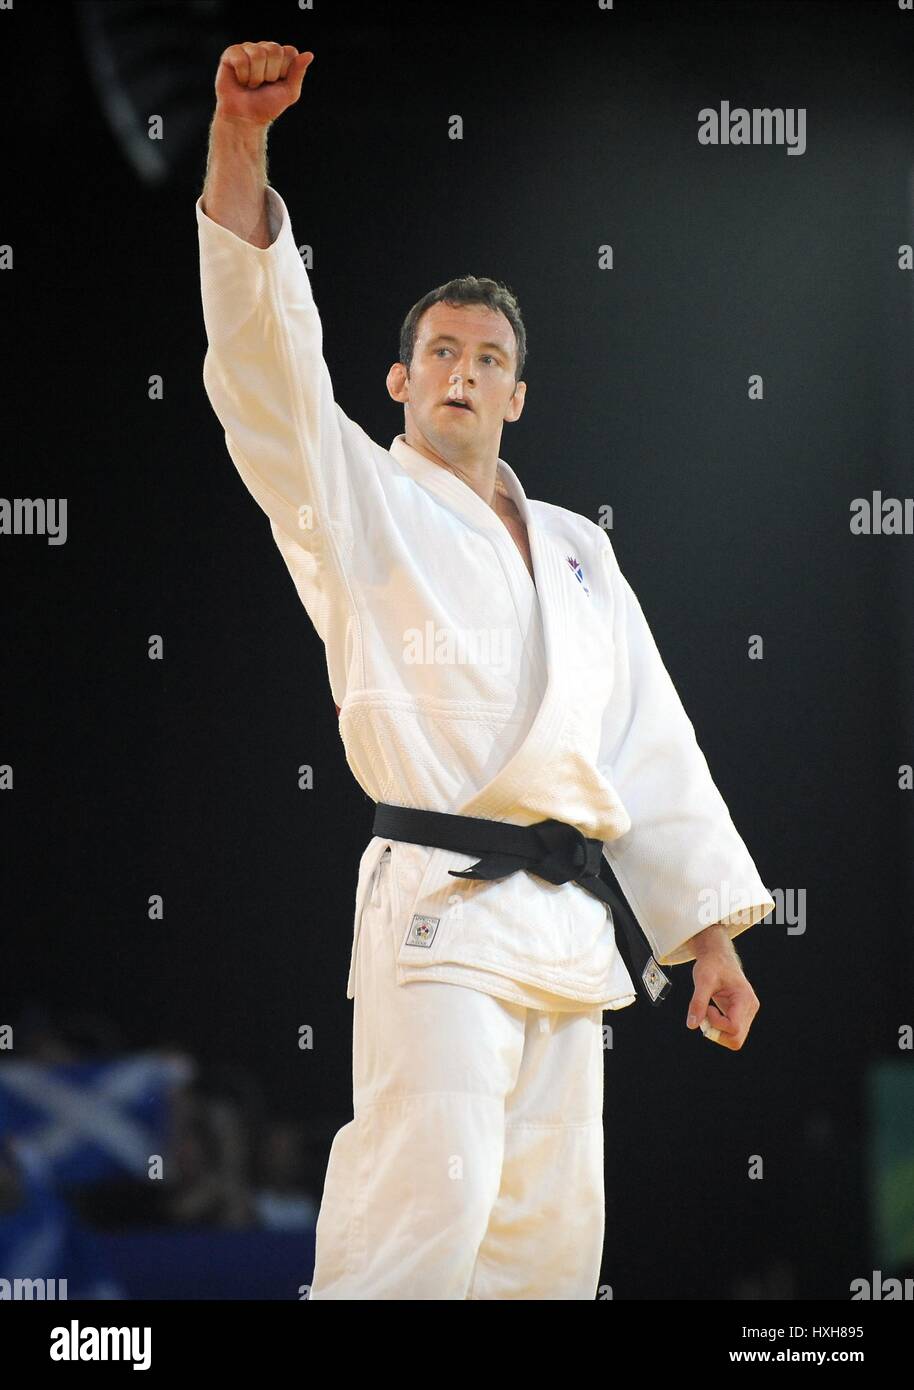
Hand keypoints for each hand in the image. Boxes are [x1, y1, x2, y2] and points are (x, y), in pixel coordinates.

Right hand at [215, 41, 313, 125]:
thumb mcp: (289, 92)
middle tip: (263, 85)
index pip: (289, 52)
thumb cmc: (266, 106)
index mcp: (280, 56)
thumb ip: (298, 73)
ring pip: (258, 54)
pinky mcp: (231, 53)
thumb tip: (309, 54)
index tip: (277, 83)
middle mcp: (264, 48)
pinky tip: (240, 81)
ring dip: (256, 77)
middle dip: (270, 74)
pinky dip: (243, 76)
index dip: (284, 71)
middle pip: (274, 50)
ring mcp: (247, 49)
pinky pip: (241, 58)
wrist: (245, 118)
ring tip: (251, 84)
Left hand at [685, 934, 758, 1050]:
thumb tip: (692, 1025)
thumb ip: (698, 1003)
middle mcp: (750, 1009)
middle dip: (716, 1033)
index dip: (716, 1023)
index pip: (733, 1027)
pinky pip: (731, 1033)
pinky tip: (710, 1013)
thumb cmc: (712, 965)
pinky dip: (718, 1028)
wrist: (718, 957)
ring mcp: (747, 1014)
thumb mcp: (703, 980)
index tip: (706, 1008)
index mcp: (745, 999)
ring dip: (717, 1032)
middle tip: (704, 1015)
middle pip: (736, 1039)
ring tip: (707, 1012)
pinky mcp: (740, 1016)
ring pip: (734, 1039)